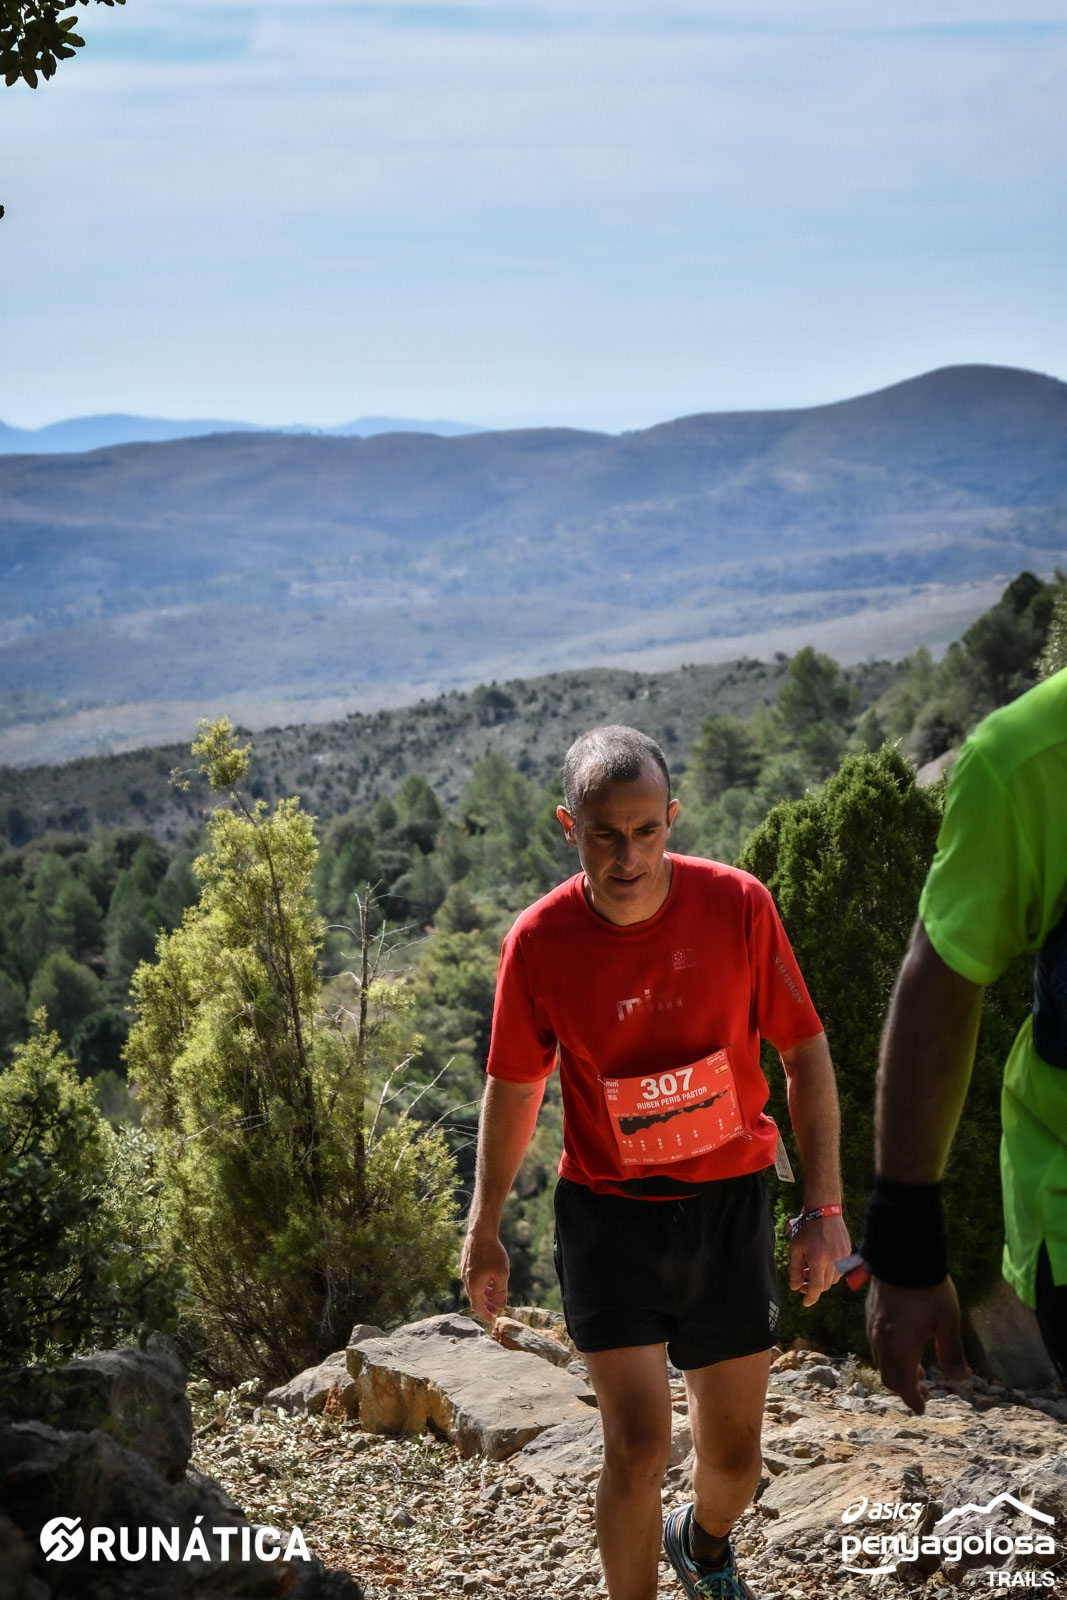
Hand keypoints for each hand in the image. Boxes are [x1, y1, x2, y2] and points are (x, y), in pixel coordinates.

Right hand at [459, 1229, 509, 1324]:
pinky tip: (489, 1280)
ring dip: (484, 1294)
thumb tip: (499, 1307)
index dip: (485, 1315)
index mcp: (474, 1286)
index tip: (492, 1320)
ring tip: (494, 1295)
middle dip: (485, 1305)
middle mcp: (466, 1280)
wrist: (481, 1232)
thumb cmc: (492, 1253)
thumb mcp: (502, 1275)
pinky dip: (481, 1284)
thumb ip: (500, 1293)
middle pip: (475, 1298)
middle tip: (495, 1309)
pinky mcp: (466, 1263)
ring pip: (474, 1288)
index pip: (478, 1307)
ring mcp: (464, 1271)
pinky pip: (473, 1279)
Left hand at [788, 1213, 851, 1307]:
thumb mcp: (796, 1248)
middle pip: (825, 1285)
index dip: (810, 1298)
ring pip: (833, 1279)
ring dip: (823, 1279)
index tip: (804, 1303)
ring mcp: (843, 1257)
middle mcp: (833, 1261)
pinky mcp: (848, 1253)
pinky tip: (822, 1261)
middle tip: (803, 1283)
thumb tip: (795, 1287)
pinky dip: (830, 1270)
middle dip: (813, 1288)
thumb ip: (795, 1269)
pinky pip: (840, 1269)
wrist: (824, 1212)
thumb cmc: (807, 1229)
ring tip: (811, 1269)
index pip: (816, 1287)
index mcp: (818, 1260)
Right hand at [865, 1275, 968, 1414]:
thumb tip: (958, 1380)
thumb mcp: (948, 1321)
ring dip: (899, 1371)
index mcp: (901, 1348)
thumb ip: (952, 1352)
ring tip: (920, 1368)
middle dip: (907, 1388)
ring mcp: (873, 1328)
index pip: (904, 1385)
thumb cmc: (928, 1289)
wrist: (902, 1255)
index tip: (922, 1409)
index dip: (913, 1400)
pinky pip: (877, 1346)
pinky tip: (905, 1346)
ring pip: (882, 1362)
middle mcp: (882, 1342)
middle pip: (889, 1378)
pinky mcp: (870, 1316)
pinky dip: (891, 1356)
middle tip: (926, 1389)